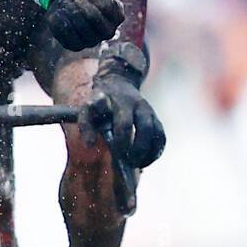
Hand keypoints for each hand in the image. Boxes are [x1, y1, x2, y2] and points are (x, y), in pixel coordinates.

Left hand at [45, 0, 123, 50]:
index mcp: (117, 14)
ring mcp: (92, 41)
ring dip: (70, 14)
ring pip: (82, 34)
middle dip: (82, 8)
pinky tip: (59, 13)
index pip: (108, 7)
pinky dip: (60, 24)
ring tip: (65, 3)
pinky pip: (68, 41)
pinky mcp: (75, 46)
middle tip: (76, 0)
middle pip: (95, 22)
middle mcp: (108, 31)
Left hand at [85, 43, 165, 168]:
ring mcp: (149, 112)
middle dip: (137, 149)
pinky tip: (144, 161)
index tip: (117, 155)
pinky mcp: (156, 118)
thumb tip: (89, 145)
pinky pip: (161, 137)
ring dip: (148, 153)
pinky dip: (155, 152)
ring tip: (136, 164)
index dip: (122, 142)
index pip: (125, 124)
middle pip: (145, 129)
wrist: (118, 82)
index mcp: (121, 103)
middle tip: (127, 162)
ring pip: (156, 134)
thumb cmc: (100, 101)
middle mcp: (139, 105)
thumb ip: (86, 125)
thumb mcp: (88, 108)